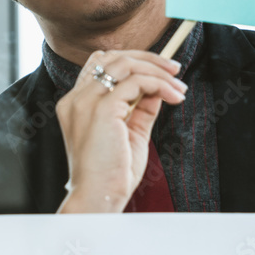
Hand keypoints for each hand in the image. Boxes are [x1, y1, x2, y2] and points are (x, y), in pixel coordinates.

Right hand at [55, 49, 186, 213]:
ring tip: (179, 87)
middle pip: (112, 57)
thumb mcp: (130, 134)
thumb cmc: (111, 174)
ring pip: (125, 64)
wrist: (98, 198)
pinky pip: (136, 82)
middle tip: (175, 70)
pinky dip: (159, 85)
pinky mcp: (102, 109)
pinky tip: (174, 97)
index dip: (132, 61)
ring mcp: (86, 102)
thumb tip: (157, 89)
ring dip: (158, 70)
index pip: (100, 64)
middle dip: (148, 58)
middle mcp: (76, 99)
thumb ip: (140, 110)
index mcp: (76, 104)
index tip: (160, 71)